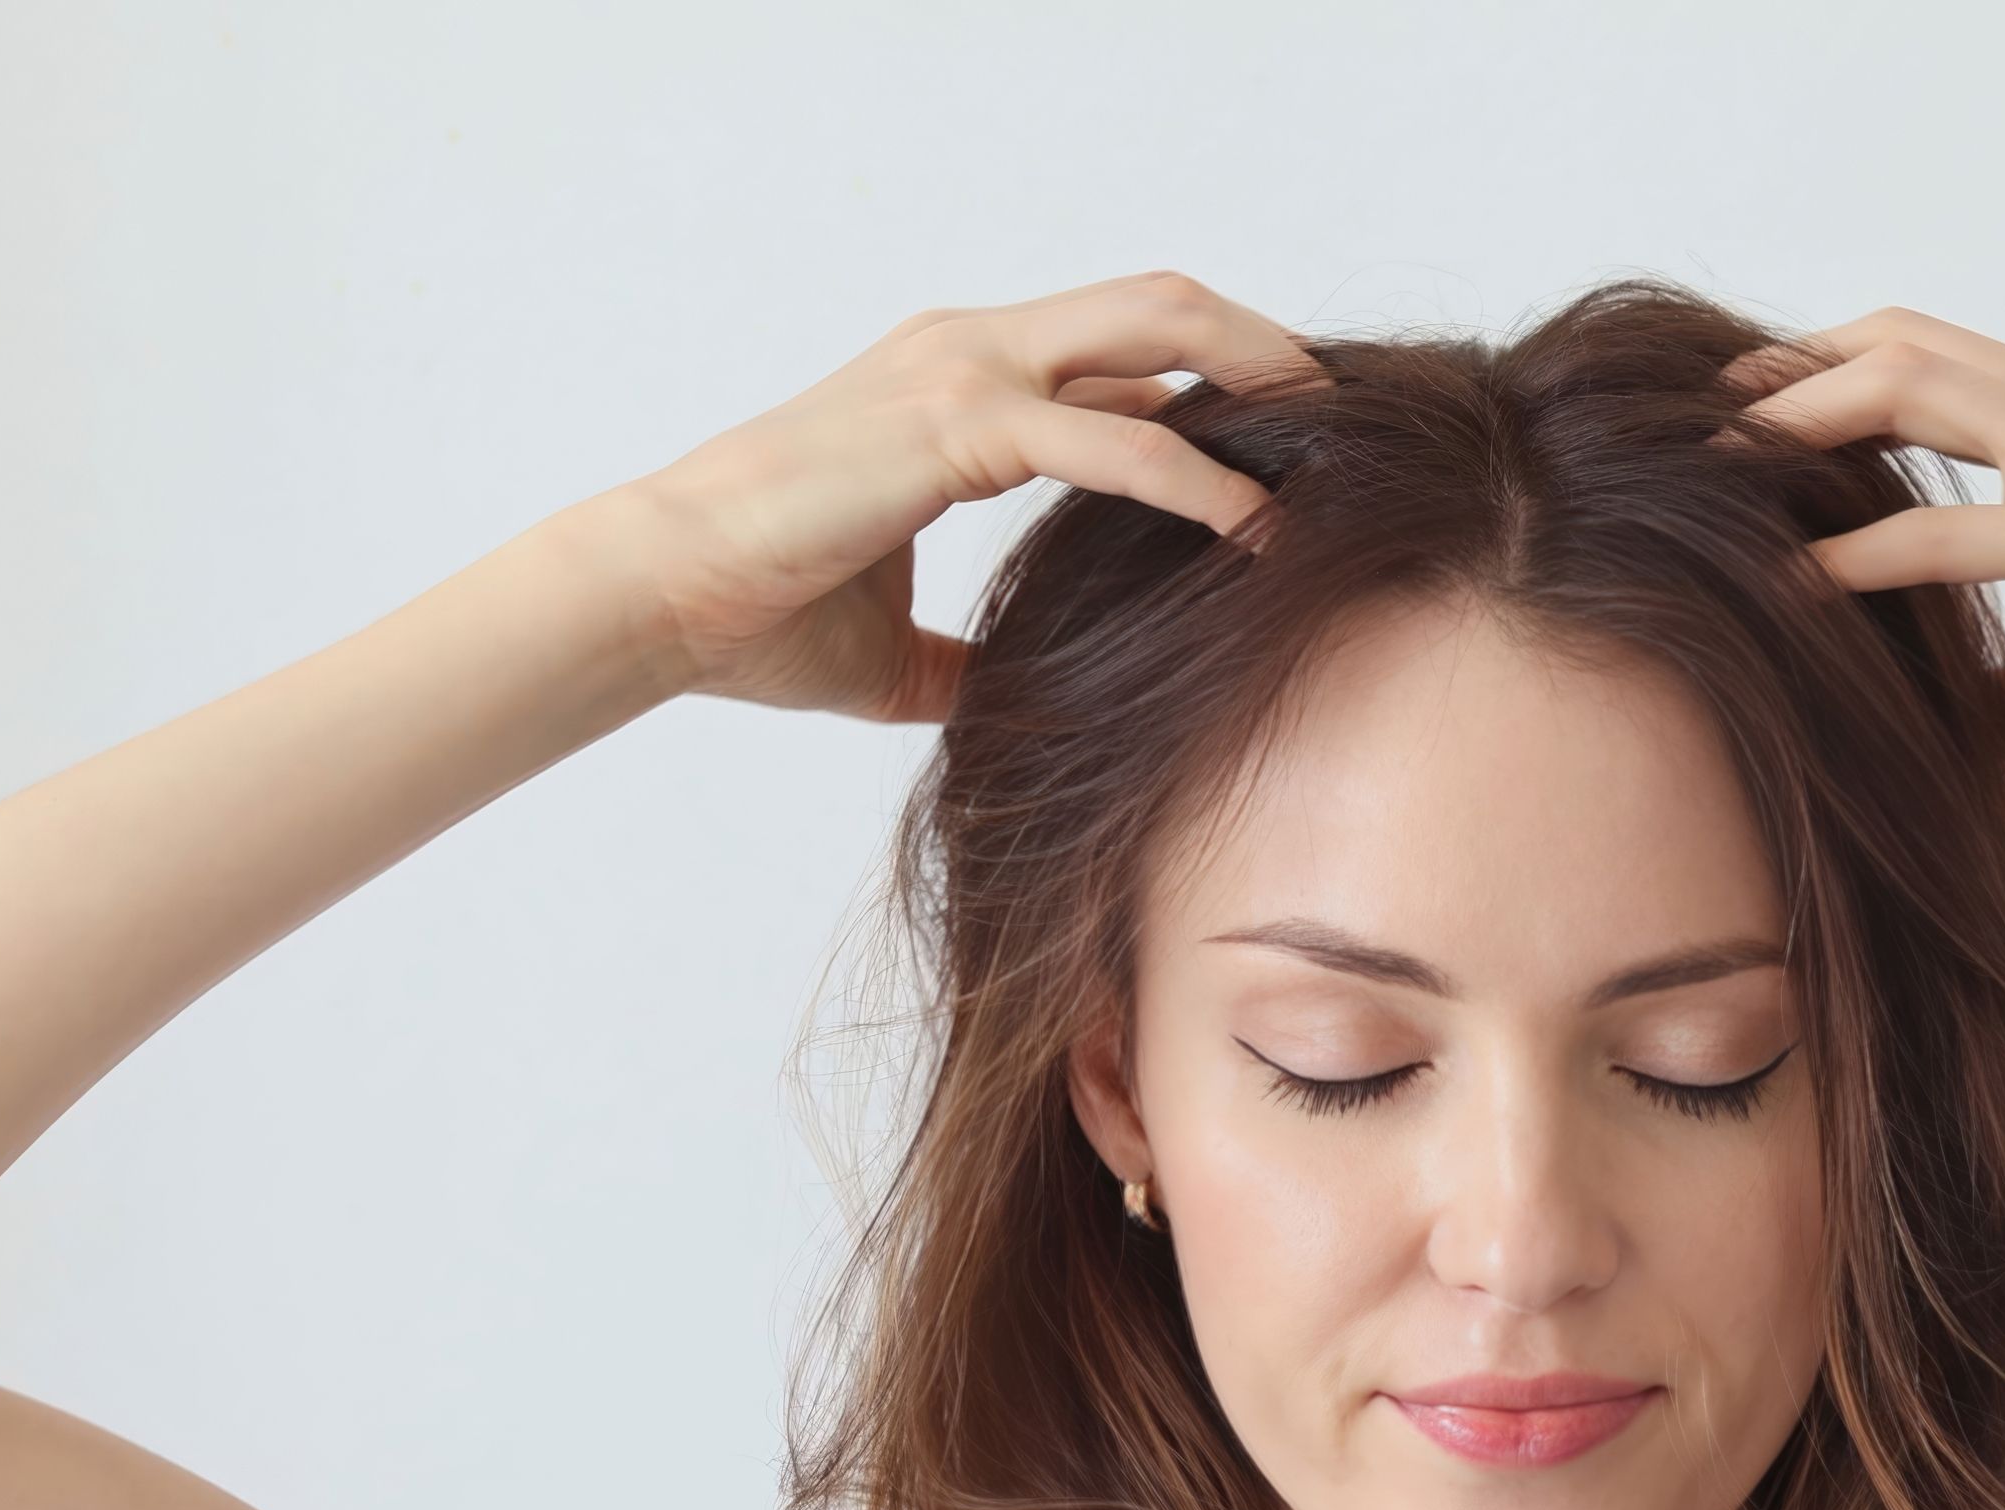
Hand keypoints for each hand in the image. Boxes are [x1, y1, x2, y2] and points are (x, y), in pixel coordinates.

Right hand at [615, 271, 1323, 715]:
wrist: (663, 598)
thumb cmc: (759, 615)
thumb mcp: (896, 650)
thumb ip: (967, 652)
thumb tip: (1017, 707)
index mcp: (957, 381)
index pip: (1116, 355)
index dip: (1211, 389)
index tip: (1289, 452)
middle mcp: (968, 349)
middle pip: (1157, 307)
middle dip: (1262, 351)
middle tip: (1341, 422)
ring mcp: (965, 372)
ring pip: (1155, 332)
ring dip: (1258, 385)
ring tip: (1336, 457)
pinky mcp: (959, 423)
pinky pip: (1117, 435)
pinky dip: (1201, 477)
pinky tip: (1259, 529)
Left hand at [1722, 309, 2004, 771]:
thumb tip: (1967, 724)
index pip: (1948, 356)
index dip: (1843, 366)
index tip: (1762, 408)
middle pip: (1908, 348)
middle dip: (1794, 371)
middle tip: (1702, 415)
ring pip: (1913, 395)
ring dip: (1801, 425)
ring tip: (1713, 468)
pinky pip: (1945, 528)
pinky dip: (1855, 549)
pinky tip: (1787, 583)